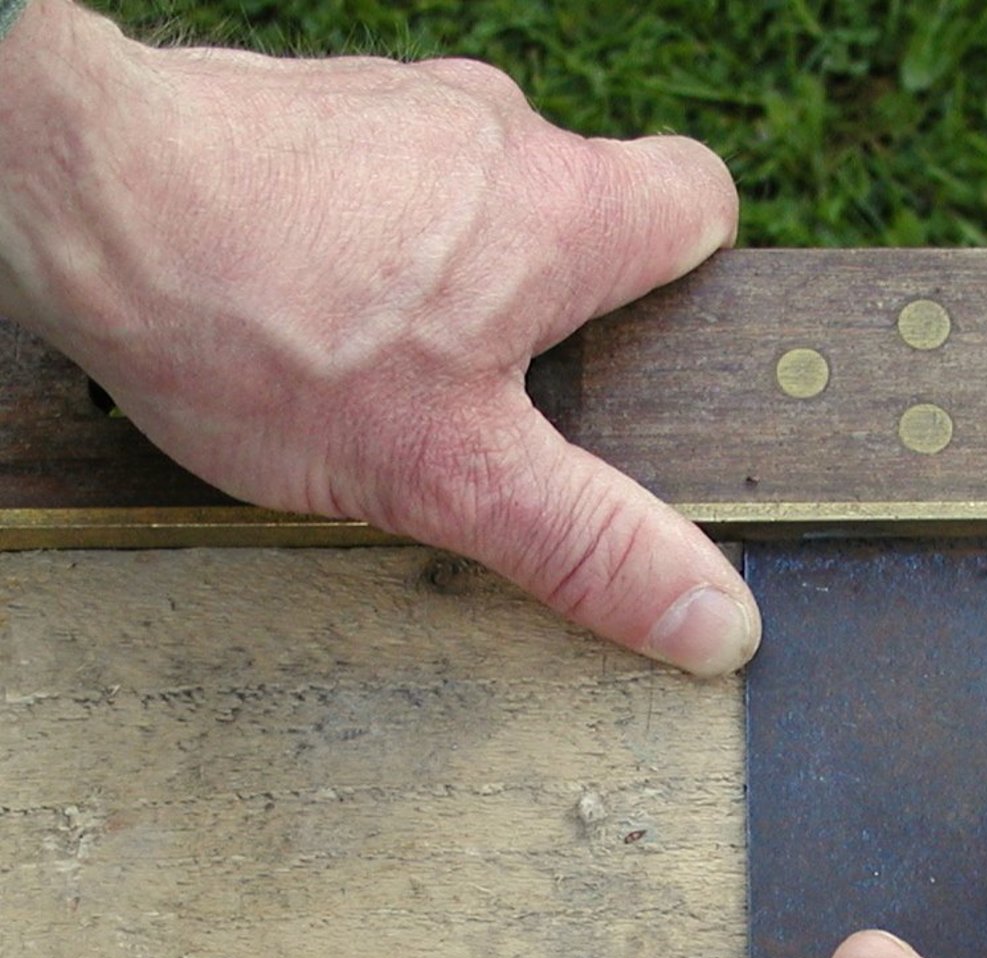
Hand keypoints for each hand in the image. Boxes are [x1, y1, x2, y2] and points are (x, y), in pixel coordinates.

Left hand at [0, 0, 759, 674]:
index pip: (699, 202)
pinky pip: (391, 189)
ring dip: (460, 284)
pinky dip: (380, 250)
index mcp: (562, 212)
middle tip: (499, 400)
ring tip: (387, 367)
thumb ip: (587, 542)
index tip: (646, 347)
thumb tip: (716, 617)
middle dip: (558, 310)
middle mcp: (497, 133)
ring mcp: (402, 110)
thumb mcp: (448, 470)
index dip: (690, 280)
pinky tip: (314, 310)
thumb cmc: (261, 321)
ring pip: (482, 205)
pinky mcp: (320, 118)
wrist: (66, 193)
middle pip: (585, 214)